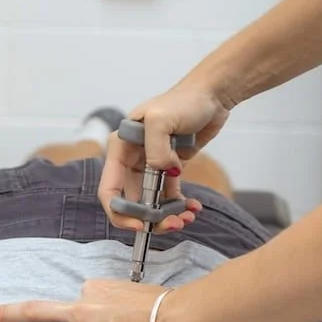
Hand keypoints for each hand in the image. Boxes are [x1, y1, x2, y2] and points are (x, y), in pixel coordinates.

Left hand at [0, 280, 174, 321]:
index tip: (79, 317)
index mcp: (92, 293)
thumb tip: (97, 295)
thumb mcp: (130, 289)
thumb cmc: (160, 304)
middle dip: (5, 314)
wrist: (174, 319)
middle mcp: (81, 311)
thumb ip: (109, 293)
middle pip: (34, 311)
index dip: (71, 308)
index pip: (70, 299)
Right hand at [99, 82, 230, 231]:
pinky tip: (193, 207)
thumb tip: (162, 174)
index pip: (109, 190)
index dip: (120, 212)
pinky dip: (180, 205)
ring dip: (166, 215)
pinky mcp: (170, 168)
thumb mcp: (161, 119)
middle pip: (131, 202)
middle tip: (172, 224)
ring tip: (185, 218)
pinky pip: (170, 195)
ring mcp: (151, 165)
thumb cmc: (184, 100)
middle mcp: (132, 159)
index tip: (140, 225)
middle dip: (148, 219)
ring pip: (152, 203)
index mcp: (121, 148)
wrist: (212, 95)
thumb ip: (156, 149)